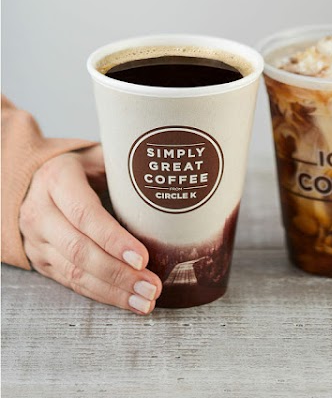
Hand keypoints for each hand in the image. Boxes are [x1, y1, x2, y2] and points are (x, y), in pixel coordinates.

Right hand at [20, 145, 161, 313]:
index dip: (113, 239)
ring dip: (113, 291)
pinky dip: (101, 294)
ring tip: (145, 299)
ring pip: (74, 272)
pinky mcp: (41, 259)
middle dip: (119, 273)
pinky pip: (70, 282)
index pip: (85, 214)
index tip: (142, 257)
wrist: (37, 178)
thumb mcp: (100, 155)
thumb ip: (125, 165)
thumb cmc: (82, 166)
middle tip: (152, 286)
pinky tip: (126, 300)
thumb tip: (170, 178)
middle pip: (80, 249)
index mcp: (58, 179)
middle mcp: (41, 211)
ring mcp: (38, 239)